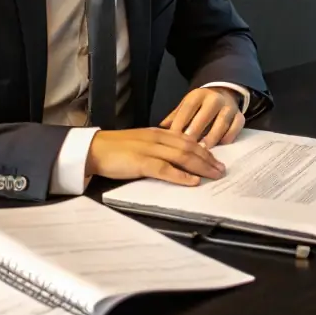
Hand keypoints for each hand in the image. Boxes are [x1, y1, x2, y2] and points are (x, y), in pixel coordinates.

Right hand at [85, 128, 224, 185]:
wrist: (94, 149)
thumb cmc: (116, 149)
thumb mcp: (141, 143)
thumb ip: (158, 147)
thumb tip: (176, 157)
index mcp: (158, 133)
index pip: (187, 140)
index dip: (204, 150)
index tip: (216, 159)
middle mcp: (157, 138)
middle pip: (190, 148)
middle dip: (208, 159)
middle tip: (221, 170)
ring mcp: (150, 149)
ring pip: (182, 156)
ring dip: (201, 167)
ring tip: (214, 175)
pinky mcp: (141, 162)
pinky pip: (165, 169)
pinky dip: (180, 176)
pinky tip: (192, 181)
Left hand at [160, 87, 244, 147]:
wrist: (223, 95)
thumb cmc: (199, 106)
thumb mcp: (186, 106)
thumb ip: (175, 117)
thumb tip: (161, 128)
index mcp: (198, 95)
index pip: (188, 108)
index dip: (180, 122)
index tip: (172, 137)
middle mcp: (215, 99)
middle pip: (205, 115)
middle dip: (196, 131)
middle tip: (187, 147)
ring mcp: (229, 107)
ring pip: (221, 122)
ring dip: (212, 136)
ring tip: (203, 149)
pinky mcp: (240, 116)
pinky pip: (236, 127)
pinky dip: (228, 136)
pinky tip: (221, 146)